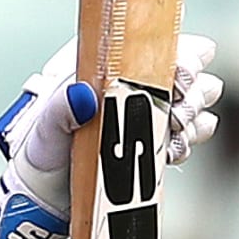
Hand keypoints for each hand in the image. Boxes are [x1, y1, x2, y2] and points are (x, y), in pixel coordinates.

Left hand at [0, 35, 221, 238]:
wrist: (48, 193)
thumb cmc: (43, 149)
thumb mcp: (46, 125)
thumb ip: (62, 108)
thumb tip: (83, 94)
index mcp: (109, 66)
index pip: (159, 45)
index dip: (182, 55)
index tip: (178, 77)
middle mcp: (134, 84)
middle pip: (189, 74)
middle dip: (192, 92)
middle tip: (174, 112)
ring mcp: (147, 113)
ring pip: (195, 104)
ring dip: (191, 118)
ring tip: (170, 131)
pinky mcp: (155, 142)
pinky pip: (189, 136)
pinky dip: (187, 143)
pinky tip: (168, 151)